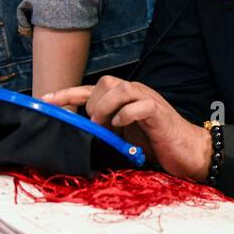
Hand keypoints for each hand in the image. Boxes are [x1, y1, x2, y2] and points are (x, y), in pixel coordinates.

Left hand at [44, 76, 212, 181]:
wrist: (188, 151)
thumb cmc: (155, 144)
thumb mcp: (123, 137)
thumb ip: (104, 129)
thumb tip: (78, 133)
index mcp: (124, 99)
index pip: (90, 89)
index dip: (67, 94)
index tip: (44, 101)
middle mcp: (135, 94)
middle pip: (106, 81)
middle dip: (92, 101)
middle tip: (94, 124)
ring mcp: (148, 100)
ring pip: (121, 87)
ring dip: (106, 106)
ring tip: (103, 125)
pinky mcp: (159, 113)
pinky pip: (140, 105)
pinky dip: (126, 114)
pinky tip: (121, 126)